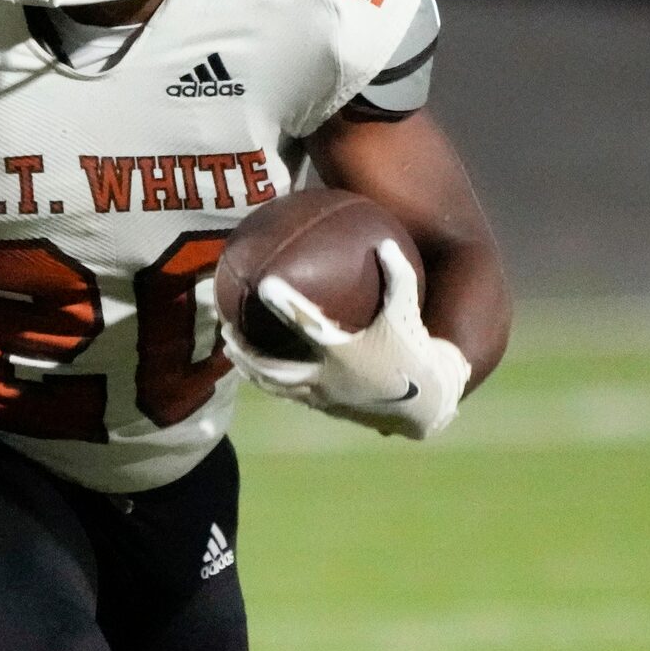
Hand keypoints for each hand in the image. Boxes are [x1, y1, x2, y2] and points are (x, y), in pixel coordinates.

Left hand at [219, 241, 469, 439]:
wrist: (424, 403)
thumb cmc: (414, 352)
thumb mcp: (409, 311)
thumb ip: (398, 276)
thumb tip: (385, 242)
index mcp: (342, 352)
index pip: (306, 325)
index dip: (284, 304)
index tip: (263, 284)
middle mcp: (326, 378)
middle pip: (272, 369)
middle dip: (244, 351)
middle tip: (225, 329)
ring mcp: (322, 397)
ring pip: (275, 387)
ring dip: (250, 370)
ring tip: (233, 353)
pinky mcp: (326, 408)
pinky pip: (291, 394)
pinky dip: (272, 381)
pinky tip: (265, 367)